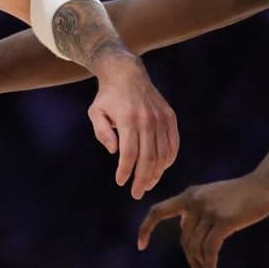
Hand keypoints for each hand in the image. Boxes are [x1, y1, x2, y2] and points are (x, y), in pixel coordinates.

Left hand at [88, 53, 178, 198]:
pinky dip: (168, 159)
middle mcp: (147, 120)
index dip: (126, 170)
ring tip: (147, 184)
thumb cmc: (107, 97)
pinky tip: (160, 169)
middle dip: (142, 179)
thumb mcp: (95, 112)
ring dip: (156, 172)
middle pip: (148, 157)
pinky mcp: (170, 117)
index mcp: (128, 120)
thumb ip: (101, 132)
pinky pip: (173, 144)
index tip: (120, 182)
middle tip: (136, 193)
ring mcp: (161, 118)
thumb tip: (114, 152)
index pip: (129, 153)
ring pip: (163, 153)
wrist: (126, 73)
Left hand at [137, 174, 268, 267]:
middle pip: (184, 238)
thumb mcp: (209, 198)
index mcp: (187, 195)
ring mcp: (208, 210)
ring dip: (200, 262)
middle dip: (190, 256)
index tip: (140, 245)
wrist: (263, 184)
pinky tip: (213, 267)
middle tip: (199, 267)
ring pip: (195, 245)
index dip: (146, 228)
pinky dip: (209, 261)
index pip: (157, 211)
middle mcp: (193, 201)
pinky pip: (210, 248)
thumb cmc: (238, 194)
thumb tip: (184, 228)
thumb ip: (194, 211)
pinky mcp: (224, 220)